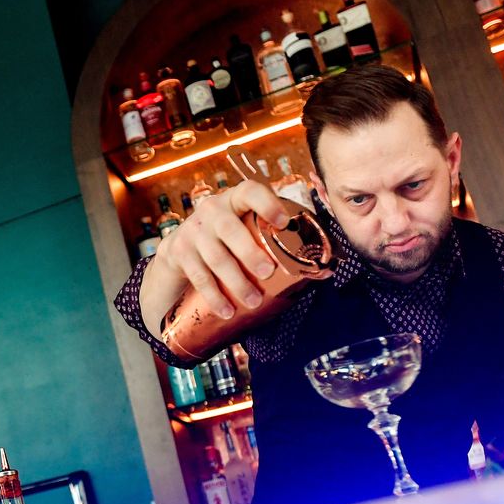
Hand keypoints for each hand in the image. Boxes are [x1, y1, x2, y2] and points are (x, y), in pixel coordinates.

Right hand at [155, 181, 292, 318]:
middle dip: (250, 252)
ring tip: (253, 300)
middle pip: (230, 229)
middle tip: (268, 272)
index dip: (267, 204)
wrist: (179, 249)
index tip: (283, 222)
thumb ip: (272, 241)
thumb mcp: (243, 229)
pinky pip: (200, 277)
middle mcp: (212, 211)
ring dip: (236, 282)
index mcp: (234, 200)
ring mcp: (194, 231)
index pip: (250, 192)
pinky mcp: (179, 253)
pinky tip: (227, 311)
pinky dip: (215, 296)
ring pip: (216, 258)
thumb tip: (324, 273)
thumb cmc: (226, 240)